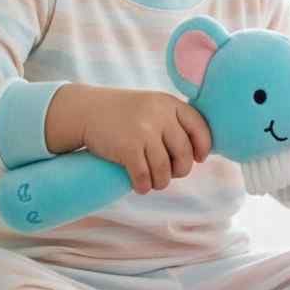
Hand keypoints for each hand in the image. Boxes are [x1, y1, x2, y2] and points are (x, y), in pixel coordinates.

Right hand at [81, 86, 211, 194]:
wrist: (86, 110)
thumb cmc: (123, 114)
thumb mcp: (151, 106)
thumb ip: (172, 122)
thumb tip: (196, 154)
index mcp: (169, 103)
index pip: (199, 127)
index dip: (203, 146)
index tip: (198, 158)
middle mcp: (160, 115)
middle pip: (183, 153)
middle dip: (180, 170)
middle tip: (170, 174)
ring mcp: (144, 131)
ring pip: (164, 169)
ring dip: (161, 182)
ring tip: (154, 183)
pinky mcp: (128, 148)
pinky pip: (144, 176)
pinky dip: (143, 186)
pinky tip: (140, 186)